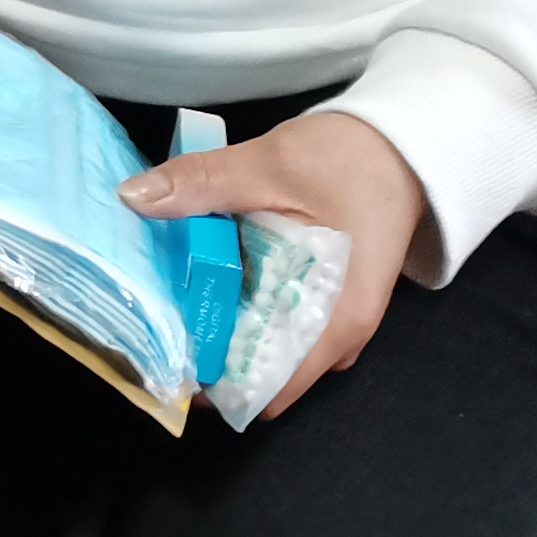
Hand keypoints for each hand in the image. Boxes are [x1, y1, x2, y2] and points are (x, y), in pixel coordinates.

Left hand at [120, 109, 428, 414]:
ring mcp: (333, 324)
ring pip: (265, 351)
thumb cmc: (349, 160)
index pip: (264, 392)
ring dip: (220, 330)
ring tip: (172, 297)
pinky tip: (206, 282)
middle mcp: (338, 340)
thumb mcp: (268, 164)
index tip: (162, 354)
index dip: (208, 382)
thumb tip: (133, 197)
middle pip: (259, 375)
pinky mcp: (325, 304)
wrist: (402, 145)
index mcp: (335, 322)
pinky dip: (240, 311)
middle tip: (154, 318)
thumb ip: (202, 182)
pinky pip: (276, 326)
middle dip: (206, 353)